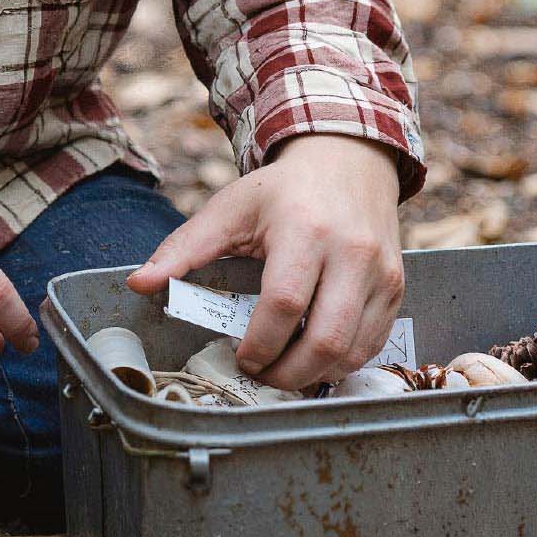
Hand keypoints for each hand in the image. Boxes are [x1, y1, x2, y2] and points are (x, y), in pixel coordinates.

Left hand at [124, 134, 404, 390]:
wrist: (348, 160)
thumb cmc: (284, 190)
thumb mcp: (230, 208)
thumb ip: (184, 248)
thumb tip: (139, 284)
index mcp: (305, 230)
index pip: (284, 304)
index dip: (259, 345)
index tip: (240, 357)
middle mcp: (352, 251)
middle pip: (326, 339)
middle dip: (288, 375)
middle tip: (262, 376)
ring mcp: (381, 272)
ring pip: (354, 351)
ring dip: (316, 375)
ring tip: (285, 369)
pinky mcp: (397, 287)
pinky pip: (373, 344)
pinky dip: (342, 362)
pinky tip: (315, 355)